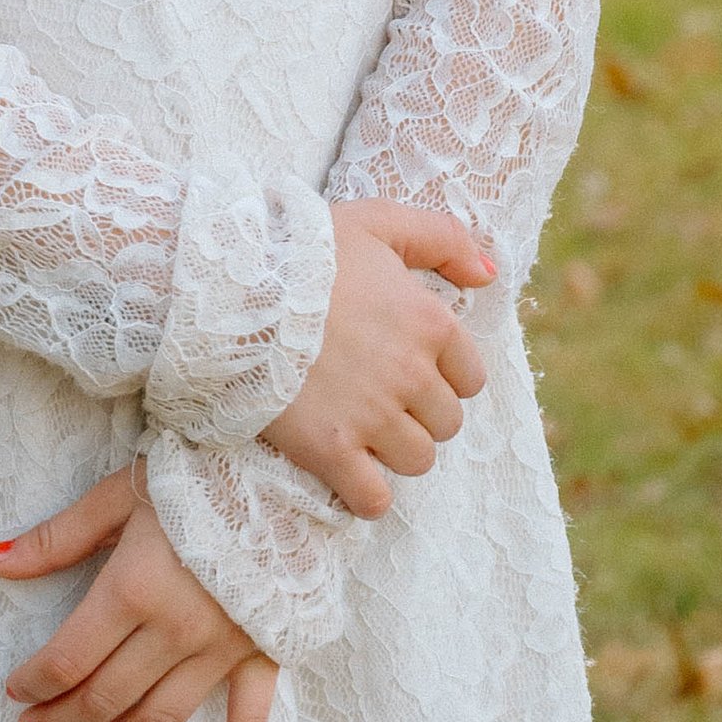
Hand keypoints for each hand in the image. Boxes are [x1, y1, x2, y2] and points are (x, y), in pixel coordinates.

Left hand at [0, 470, 277, 721]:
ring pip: (159, 717)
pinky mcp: (263, 654)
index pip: (69, 658)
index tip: (15, 692)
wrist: (285, 471)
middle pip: (105, 696)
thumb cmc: (196, 477)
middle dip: (61, 719)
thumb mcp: (118, 497)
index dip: (34, 683)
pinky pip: (248, 721)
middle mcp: (175, 629)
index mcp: (133, 588)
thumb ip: (57, 538)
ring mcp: (221, 649)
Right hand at [260, 197, 496, 518]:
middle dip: (420, 414)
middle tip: (380, 396)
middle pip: (447, 423)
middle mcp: (411, 374)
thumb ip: (443, 239)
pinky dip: (368, 495)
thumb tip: (490, 275)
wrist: (231, 288)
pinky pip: (374, 499)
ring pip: (418, 460)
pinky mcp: (331, 450)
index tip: (410, 368)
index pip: (470, 376)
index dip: (442, 376)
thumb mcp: (377, 223)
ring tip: (362, 429)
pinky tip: (350, 475)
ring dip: (396, 451)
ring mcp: (373, 417)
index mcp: (429, 323)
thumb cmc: (304, 251)